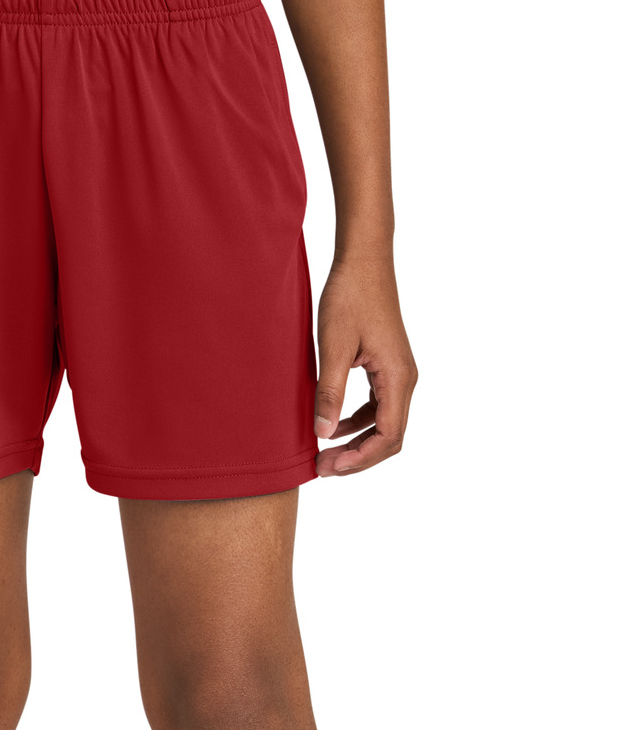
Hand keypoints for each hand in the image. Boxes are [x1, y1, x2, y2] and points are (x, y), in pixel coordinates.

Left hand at [313, 258, 416, 475]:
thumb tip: (323, 434)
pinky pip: (378, 407)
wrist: (363, 261)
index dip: (360, 459)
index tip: (330, 466)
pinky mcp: (388, 367)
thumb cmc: (349, 297)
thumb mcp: (333, 346)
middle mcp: (405, 378)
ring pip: (385, 424)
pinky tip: (332, 426)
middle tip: (323, 468)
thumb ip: (329, 392)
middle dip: (358, 457)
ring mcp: (399, 373)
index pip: (388, 436)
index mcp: (397, 377)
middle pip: (390, 436)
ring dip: (357, 443)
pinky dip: (357, 423)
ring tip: (325, 454)